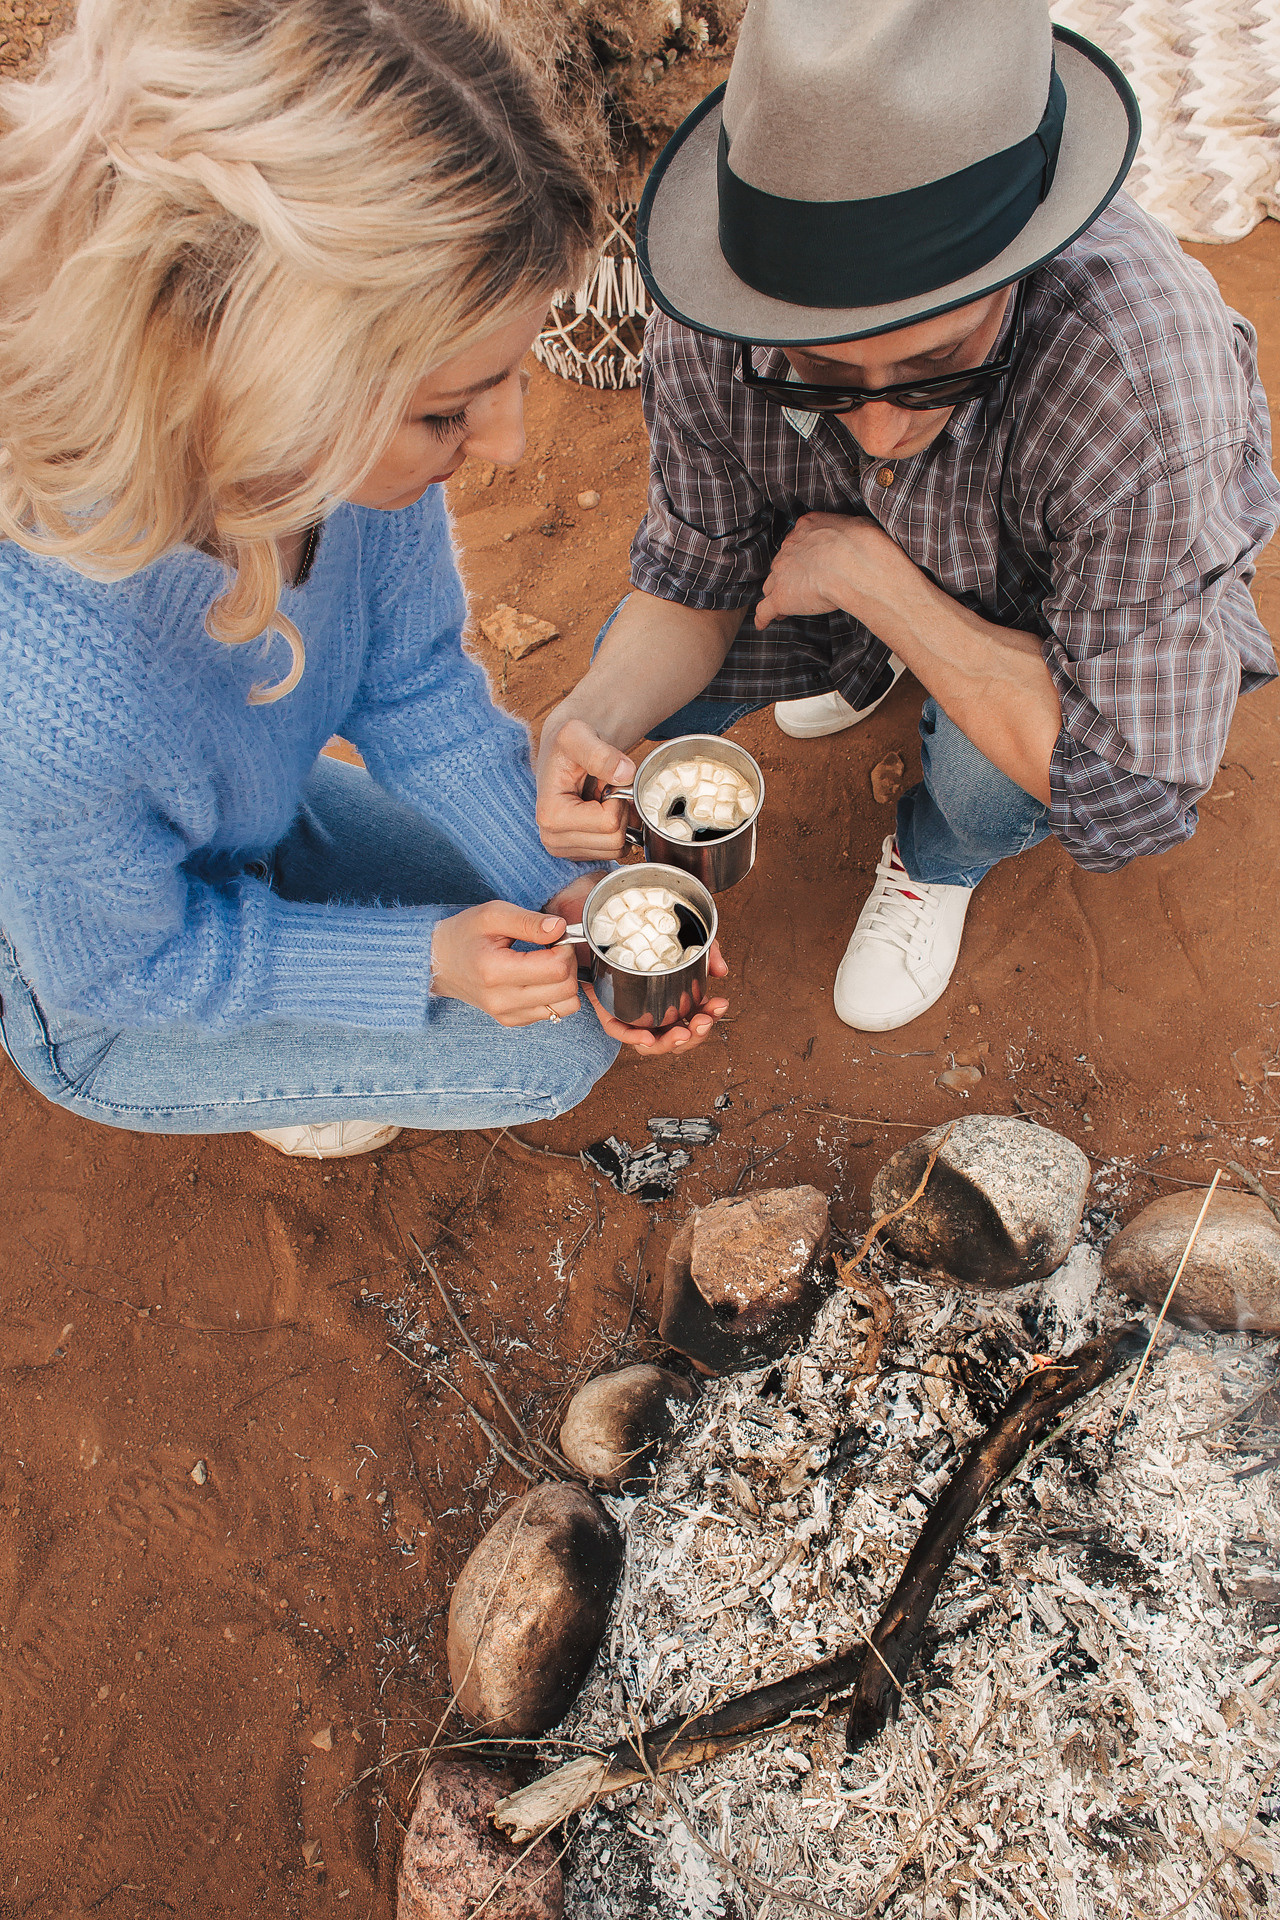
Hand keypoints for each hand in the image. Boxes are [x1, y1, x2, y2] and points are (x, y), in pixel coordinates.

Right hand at [430, 901, 579, 1025]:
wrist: (438, 961)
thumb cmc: (465, 934)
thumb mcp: (493, 914)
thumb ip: (528, 921)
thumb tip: (560, 928)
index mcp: (496, 971)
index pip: (556, 968)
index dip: (565, 948)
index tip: (555, 937)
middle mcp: (502, 1000)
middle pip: (565, 989)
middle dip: (569, 964)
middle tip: (554, 948)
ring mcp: (507, 1015)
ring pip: (565, 1006)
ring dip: (566, 982)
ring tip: (548, 963)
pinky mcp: (512, 1021)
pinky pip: (553, 1013)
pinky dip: (555, 995)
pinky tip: (539, 978)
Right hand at [536, 717, 635, 860]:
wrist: (562, 752)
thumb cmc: (568, 743)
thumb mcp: (579, 735)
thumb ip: (601, 753)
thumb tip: (625, 774)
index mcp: (551, 815)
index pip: (608, 823)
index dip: (618, 800)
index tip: (606, 781)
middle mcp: (552, 839)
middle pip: (614, 841)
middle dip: (620, 811)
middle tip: (607, 789)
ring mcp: (564, 850)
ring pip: (617, 849)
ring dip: (619, 820)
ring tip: (603, 798)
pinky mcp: (576, 853)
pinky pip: (613, 852)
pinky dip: (617, 831)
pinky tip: (603, 811)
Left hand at [586, 940, 729, 1055]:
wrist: (607, 930)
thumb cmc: (647, 939)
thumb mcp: (684, 941)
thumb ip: (706, 952)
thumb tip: (722, 971)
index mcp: (677, 1001)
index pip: (698, 1018)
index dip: (711, 1016)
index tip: (721, 1004)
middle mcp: (657, 1013)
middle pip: (680, 1037)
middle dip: (696, 1034)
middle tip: (703, 1021)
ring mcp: (635, 1016)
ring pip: (654, 1044)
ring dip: (671, 1042)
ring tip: (682, 1032)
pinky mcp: (611, 1012)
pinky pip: (622, 1032)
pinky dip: (636, 1039)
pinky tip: (649, 1038)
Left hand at [755, 512, 900, 628]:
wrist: (853, 563)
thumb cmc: (861, 543)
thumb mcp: (856, 525)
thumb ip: (847, 532)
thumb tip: (855, 536)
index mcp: (806, 528)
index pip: (796, 543)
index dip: (800, 557)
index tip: (806, 565)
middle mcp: (789, 548)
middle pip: (781, 565)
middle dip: (787, 576)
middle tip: (797, 588)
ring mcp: (781, 574)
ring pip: (770, 586)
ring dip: (776, 595)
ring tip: (783, 609)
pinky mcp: (781, 597)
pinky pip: (764, 610)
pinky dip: (763, 618)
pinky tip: (763, 624)